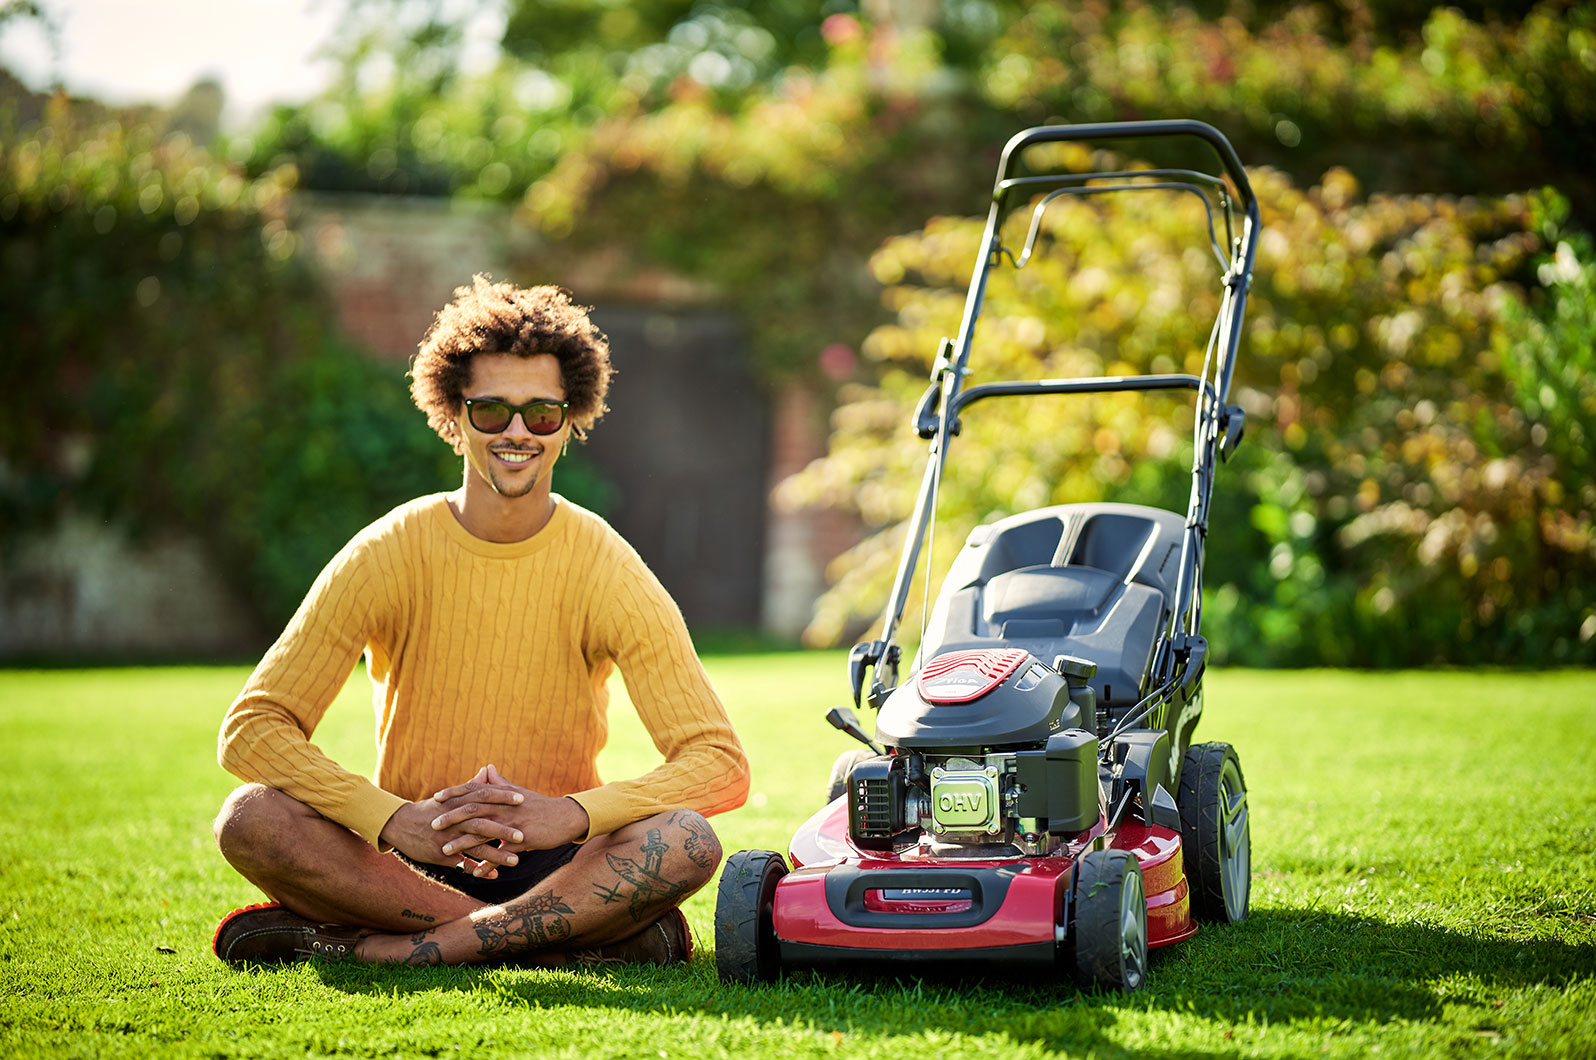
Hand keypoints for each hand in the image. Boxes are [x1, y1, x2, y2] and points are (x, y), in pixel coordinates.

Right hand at [378, 796, 511, 869]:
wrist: (400, 825)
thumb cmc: (429, 809)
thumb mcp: (449, 796)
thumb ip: (471, 785)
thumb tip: (487, 770)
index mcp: (457, 802)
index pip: (483, 796)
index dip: (503, 797)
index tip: (523, 798)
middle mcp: (453, 819)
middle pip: (481, 823)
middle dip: (503, 829)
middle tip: (524, 835)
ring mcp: (447, 838)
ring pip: (475, 846)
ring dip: (496, 854)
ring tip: (516, 861)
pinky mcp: (441, 854)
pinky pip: (463, 863)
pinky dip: (479, 869)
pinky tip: (495, 875)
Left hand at [429, 765, 589, 876]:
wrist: (565, 818)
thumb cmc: (539, 805)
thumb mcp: (518, 792)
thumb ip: (499, 782)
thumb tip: (487, 768)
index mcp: (503, 795)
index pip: (474, 789)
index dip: (454, 793)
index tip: (436, 797)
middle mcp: (505, 807)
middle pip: (473, 809)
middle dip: (451, 817)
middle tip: (432, 825)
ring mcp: (513, 824)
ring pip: (483, 833)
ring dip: (462, 843)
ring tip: (445, 851)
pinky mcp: (523, 841)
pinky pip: (500, 854)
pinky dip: (486, 864)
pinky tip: (474, 872)